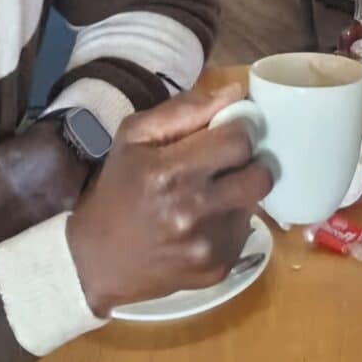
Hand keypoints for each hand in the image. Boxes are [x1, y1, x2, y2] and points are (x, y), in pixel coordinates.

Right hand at [66, 84, 272, 316]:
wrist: (100, 259)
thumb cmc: (118, 188)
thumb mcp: (134, 137)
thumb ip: (184, 110)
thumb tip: (235, 93)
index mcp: (169, 171)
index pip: (238, 139)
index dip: (237, 129)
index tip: (226, 130)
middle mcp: (194, 209)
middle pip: (260, 173)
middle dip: (248, 161)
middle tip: (226, 160)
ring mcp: (210, 244)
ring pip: (255, 201)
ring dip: (239, 189)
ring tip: (210, 191)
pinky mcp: (220, 268)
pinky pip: (244, 229)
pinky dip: (230, 218)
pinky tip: (203, 219)